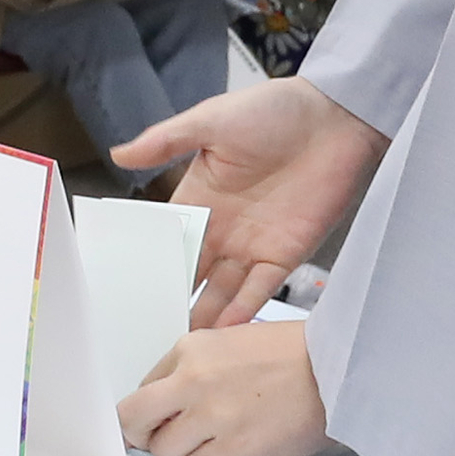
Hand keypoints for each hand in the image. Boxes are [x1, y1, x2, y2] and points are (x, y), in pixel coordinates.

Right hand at [113, 74, 386, 323]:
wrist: (336, 116)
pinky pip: (259, 291)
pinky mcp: (285, 254)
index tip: (124, 294)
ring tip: (177, 346)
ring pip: (221, 292)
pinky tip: (221, 335)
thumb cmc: (274, 109)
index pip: (167, 241)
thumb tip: (118, 153)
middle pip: (191, 275)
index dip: (149, 266)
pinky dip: (242, 313)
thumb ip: (165, 141)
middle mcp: (223, 228)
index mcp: (199, 197)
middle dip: (170, 301)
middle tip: (144, 333)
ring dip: (202, 318)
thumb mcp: (211, 119)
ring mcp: (253, 244)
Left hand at [121, 320, 327, 455]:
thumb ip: (193, 367)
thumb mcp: (231, 341)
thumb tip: (166, 401)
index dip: (147, 411)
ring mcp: (212, 417)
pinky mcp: (234, 448)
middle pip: (136, 422)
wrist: (338, 369)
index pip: (141, 390)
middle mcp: (193, 381)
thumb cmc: (296, 355)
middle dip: (144, 435)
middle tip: (161, 439)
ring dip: (184, 453)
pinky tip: (229, 452)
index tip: (153, 422)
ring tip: (213, 442)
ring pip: (166, 453)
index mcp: (190, 349)